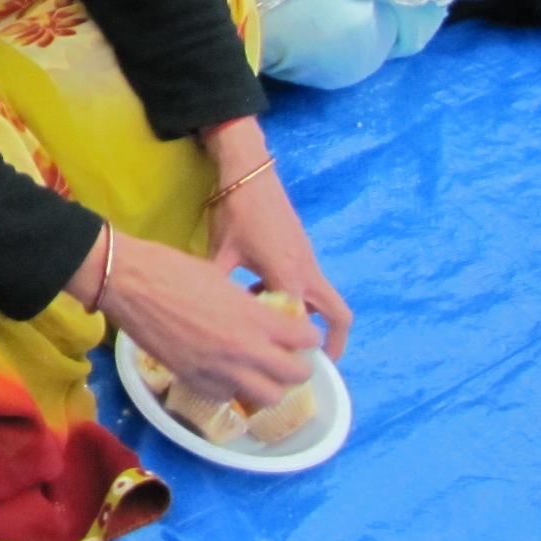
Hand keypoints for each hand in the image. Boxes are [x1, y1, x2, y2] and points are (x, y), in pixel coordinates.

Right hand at [99, 234, 320, 407]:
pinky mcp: (193, 379)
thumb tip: (258, 317)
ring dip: (268, 384)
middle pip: (295, 376)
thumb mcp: (222, 279)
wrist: (127, 282)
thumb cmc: (172, 268)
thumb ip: (247, 306)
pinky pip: (228, 396)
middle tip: (285, 357)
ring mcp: (219, 369)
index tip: (299, 334)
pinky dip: (232, 388)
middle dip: (297, 367)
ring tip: (257, 371)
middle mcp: (245, 349)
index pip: (306, 339)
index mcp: (255, 317)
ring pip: (267, 396)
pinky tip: (224, 373)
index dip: (306, 336)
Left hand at [205, 168, 352, 360]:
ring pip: (323, 299)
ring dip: (309, 317)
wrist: (250, 173)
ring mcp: (308, 259)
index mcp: (288, 274)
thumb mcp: (221, 252)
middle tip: (313, 363)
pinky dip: (297, 297)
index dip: (293, 348)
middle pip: (337, 314)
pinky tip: (259, 295)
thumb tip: (204, 315)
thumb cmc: (236, 212)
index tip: (282, 368)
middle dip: (333, 341)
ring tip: (278, 334)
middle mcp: (307, 270)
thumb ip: (219, 285)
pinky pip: (309, 283)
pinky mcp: (302, 250)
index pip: (300, 323)